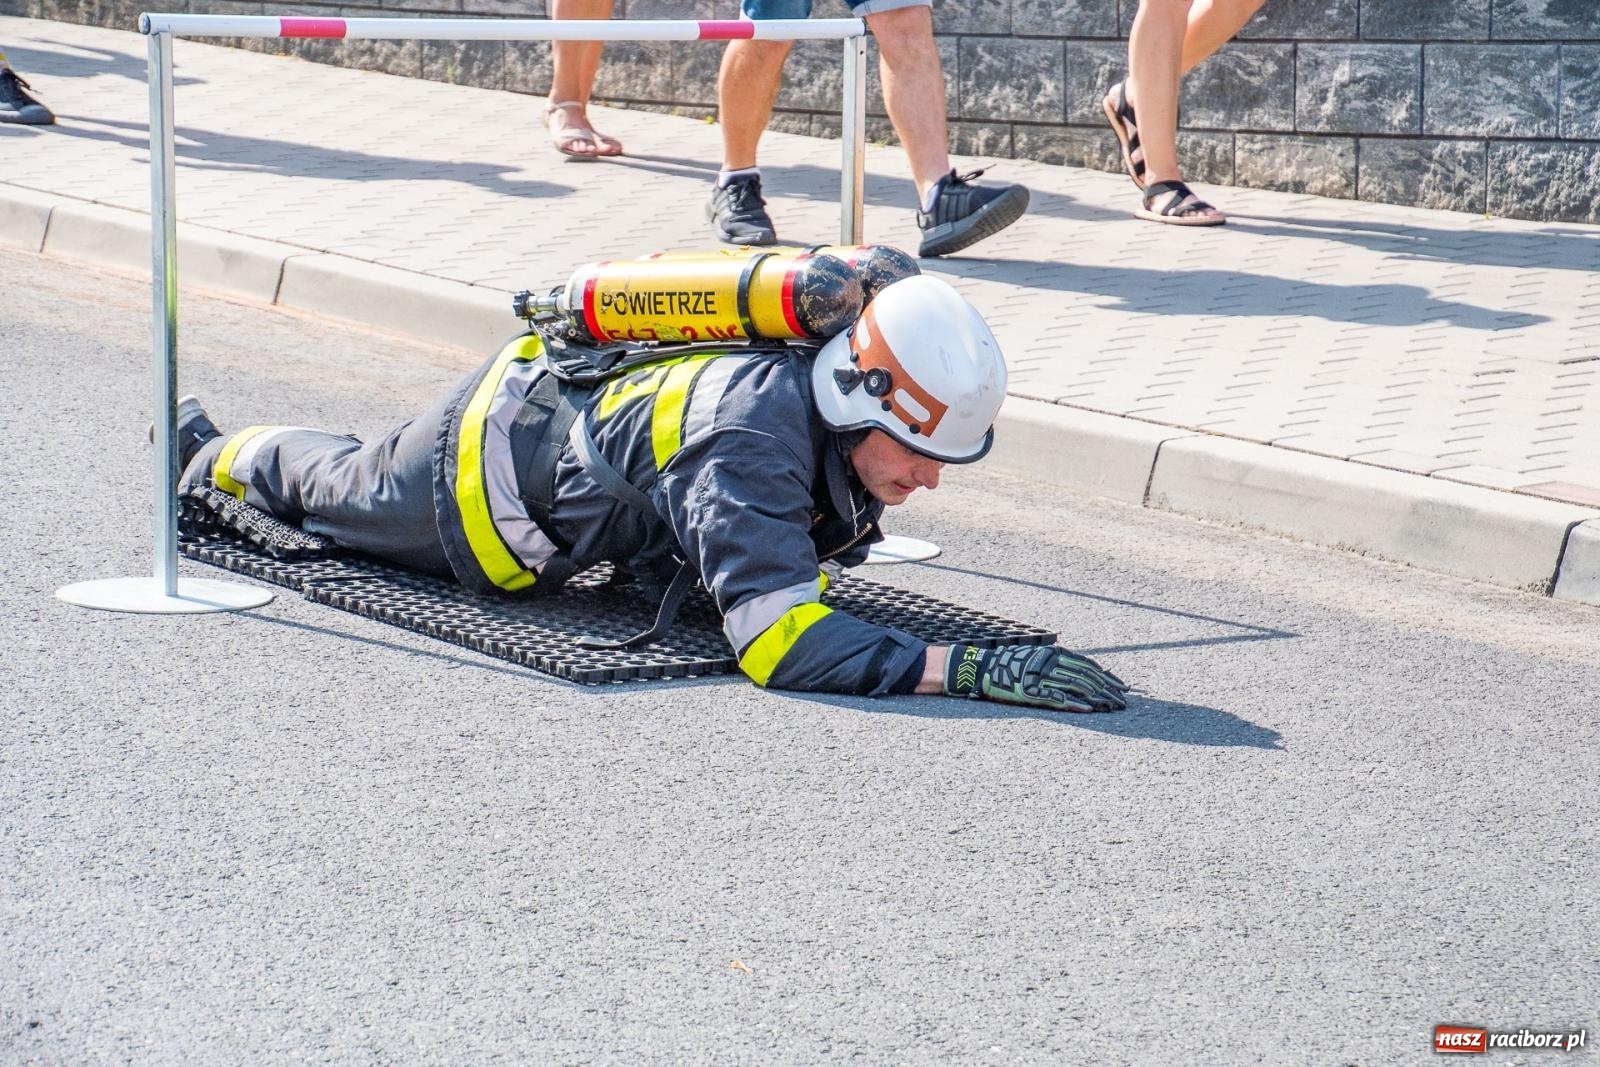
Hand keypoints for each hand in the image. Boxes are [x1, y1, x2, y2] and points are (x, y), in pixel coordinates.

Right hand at [943, 643, 1127, 711]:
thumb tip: (1080, 671)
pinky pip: (1057, 698)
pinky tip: (1089, 710)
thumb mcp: (1036, 657)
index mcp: (1054, 654)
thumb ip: (1056, 662)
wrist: (981, 669)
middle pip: (1087, 676)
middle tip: (1123, 701)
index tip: (1122, 687)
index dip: (1107, 676)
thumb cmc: (1009, 665)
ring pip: (1077, 687)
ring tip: (1113, 707)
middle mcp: (1051, 663)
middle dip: (1108, 689)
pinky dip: (1075, 704)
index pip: (1088, 665)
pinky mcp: (1031, 692)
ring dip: (1097, 697)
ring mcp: (1041, 677)